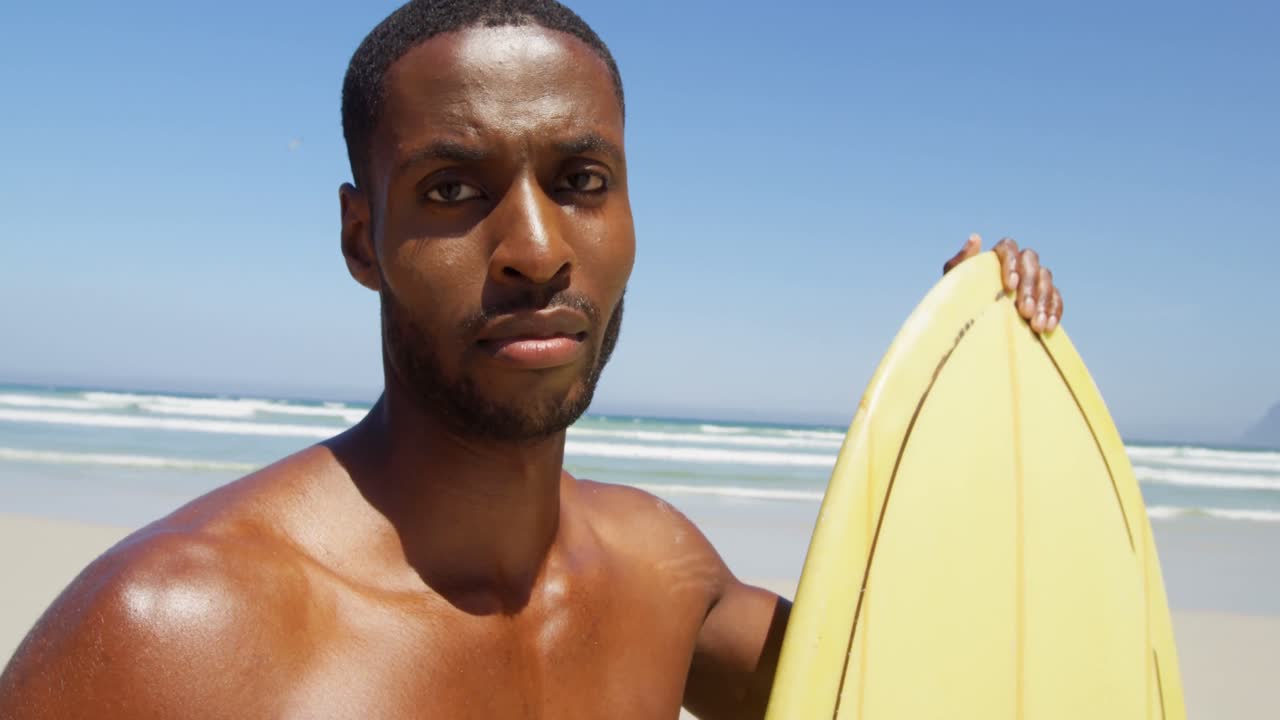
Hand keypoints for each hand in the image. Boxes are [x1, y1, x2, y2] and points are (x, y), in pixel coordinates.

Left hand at [943, 234, 1062, 332]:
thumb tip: (975, 238)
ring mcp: (1033, 279)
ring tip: (1036, 325)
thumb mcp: (955, 284)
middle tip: (1025, 312)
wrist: (968, 326)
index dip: (1011, 264)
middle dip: (1030, 288)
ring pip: (1046, 280)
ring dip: (1044, 302)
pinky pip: (1056, 299)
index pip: (1009, 248)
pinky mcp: (1044, 298)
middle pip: (1031, 263)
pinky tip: (1049, 326)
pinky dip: (1054, 311)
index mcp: (996, 256)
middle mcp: (1018, 263)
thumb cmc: (958, 301)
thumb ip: (960, 262)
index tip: (1010, 286)